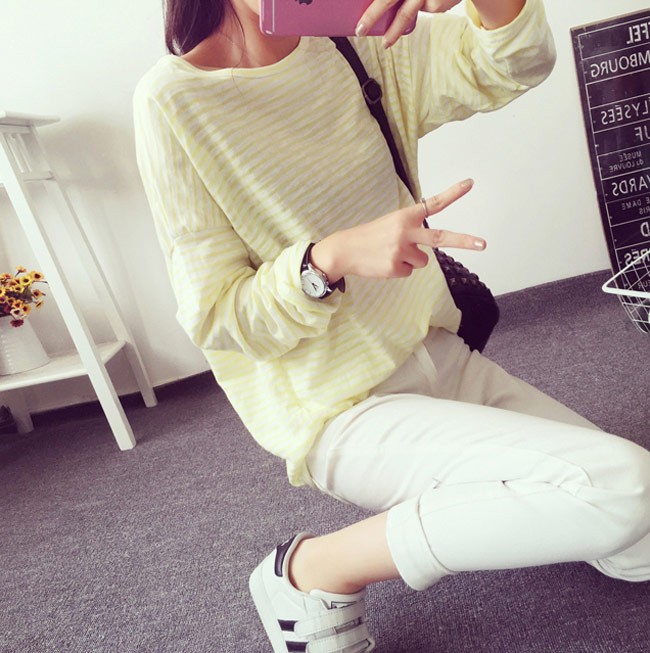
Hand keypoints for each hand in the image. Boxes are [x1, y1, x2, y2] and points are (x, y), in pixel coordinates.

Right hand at [311, 178, 484, 281]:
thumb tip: (426, 253)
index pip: (433, 204)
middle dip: (464, 241)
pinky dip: (399, 269)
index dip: (452, 193)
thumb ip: (411, 232)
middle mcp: (406, 231)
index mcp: (405, 216)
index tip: (470, 183)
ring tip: (390, 254)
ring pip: (422, 261)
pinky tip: (385, 263)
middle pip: (441, 238)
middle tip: (484, 244)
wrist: (345, 250)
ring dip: (410, 260)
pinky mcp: (396, 267)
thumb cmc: (371, 237)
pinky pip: (409, 271)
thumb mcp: (391, 225)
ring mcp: (401, 250)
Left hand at [356, 0, 524, 46]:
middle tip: (360, 30)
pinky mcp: (436, 2)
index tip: (359, 23)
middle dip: (372, 14)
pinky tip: (435, 0)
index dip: (374, 7)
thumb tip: (379, 8)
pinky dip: (426, 9)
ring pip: (405, 12)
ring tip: (385, 44)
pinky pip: (423, 10)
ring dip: (393, 31)